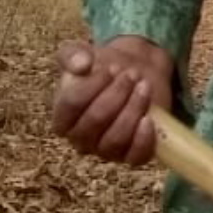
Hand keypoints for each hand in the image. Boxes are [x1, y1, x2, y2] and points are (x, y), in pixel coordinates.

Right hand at [52, 36, 174, 165]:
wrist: (137, 74)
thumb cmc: (104, 68)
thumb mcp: (83, 54)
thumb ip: (73, 55)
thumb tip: (82, 64)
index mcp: (62, 117)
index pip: (72, 104)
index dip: (93, 85)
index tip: (112, 67)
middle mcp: (80, 139)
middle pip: (96, 120)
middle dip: (118, 94)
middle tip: (132, 75)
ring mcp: (105, 150)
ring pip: (115, 139)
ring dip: (133, 109)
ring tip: (144, 87)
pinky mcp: (131, 155)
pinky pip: (135, 157)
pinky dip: (143, 140)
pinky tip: (149, 119)